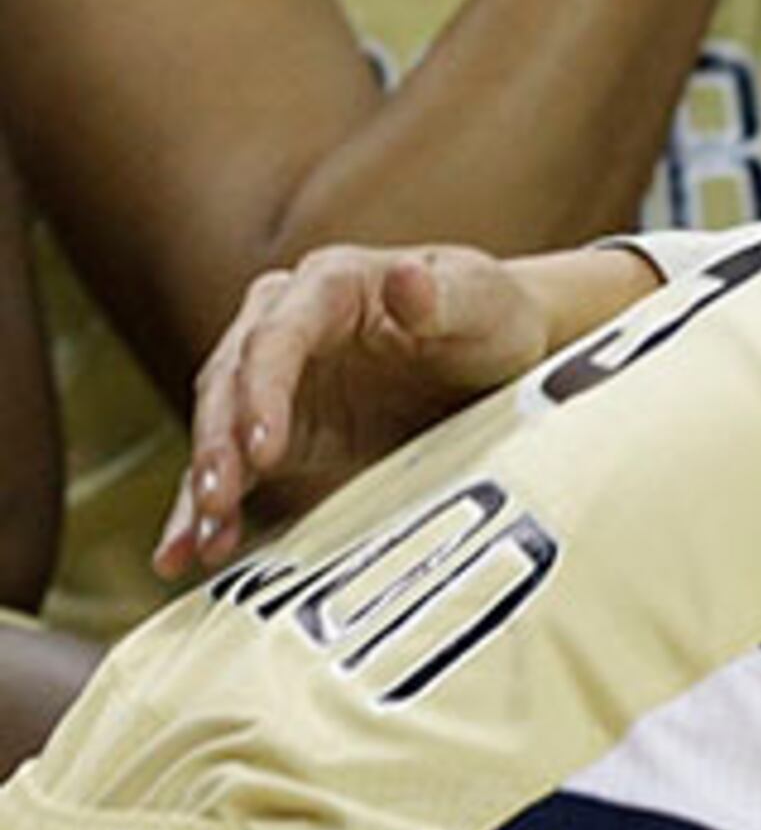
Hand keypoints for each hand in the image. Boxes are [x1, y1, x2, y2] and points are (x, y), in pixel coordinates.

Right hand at [155, 246, 553, 578]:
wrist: (504, 351)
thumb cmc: (492, 314)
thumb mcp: (483, 301)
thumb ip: (443, 296)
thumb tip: (406, 278)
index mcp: (330, 283)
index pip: (278, 333)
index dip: (263, 389)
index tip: (262, 448)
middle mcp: (286, 323)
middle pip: (231, 381)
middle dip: (218, 443)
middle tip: (217, 500)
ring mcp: (277, 379)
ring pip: (220, 427)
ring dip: (205, 484)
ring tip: (199, 541)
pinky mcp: (282, 431)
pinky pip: (235, 468)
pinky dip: (208, 510)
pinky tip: (188, 552)